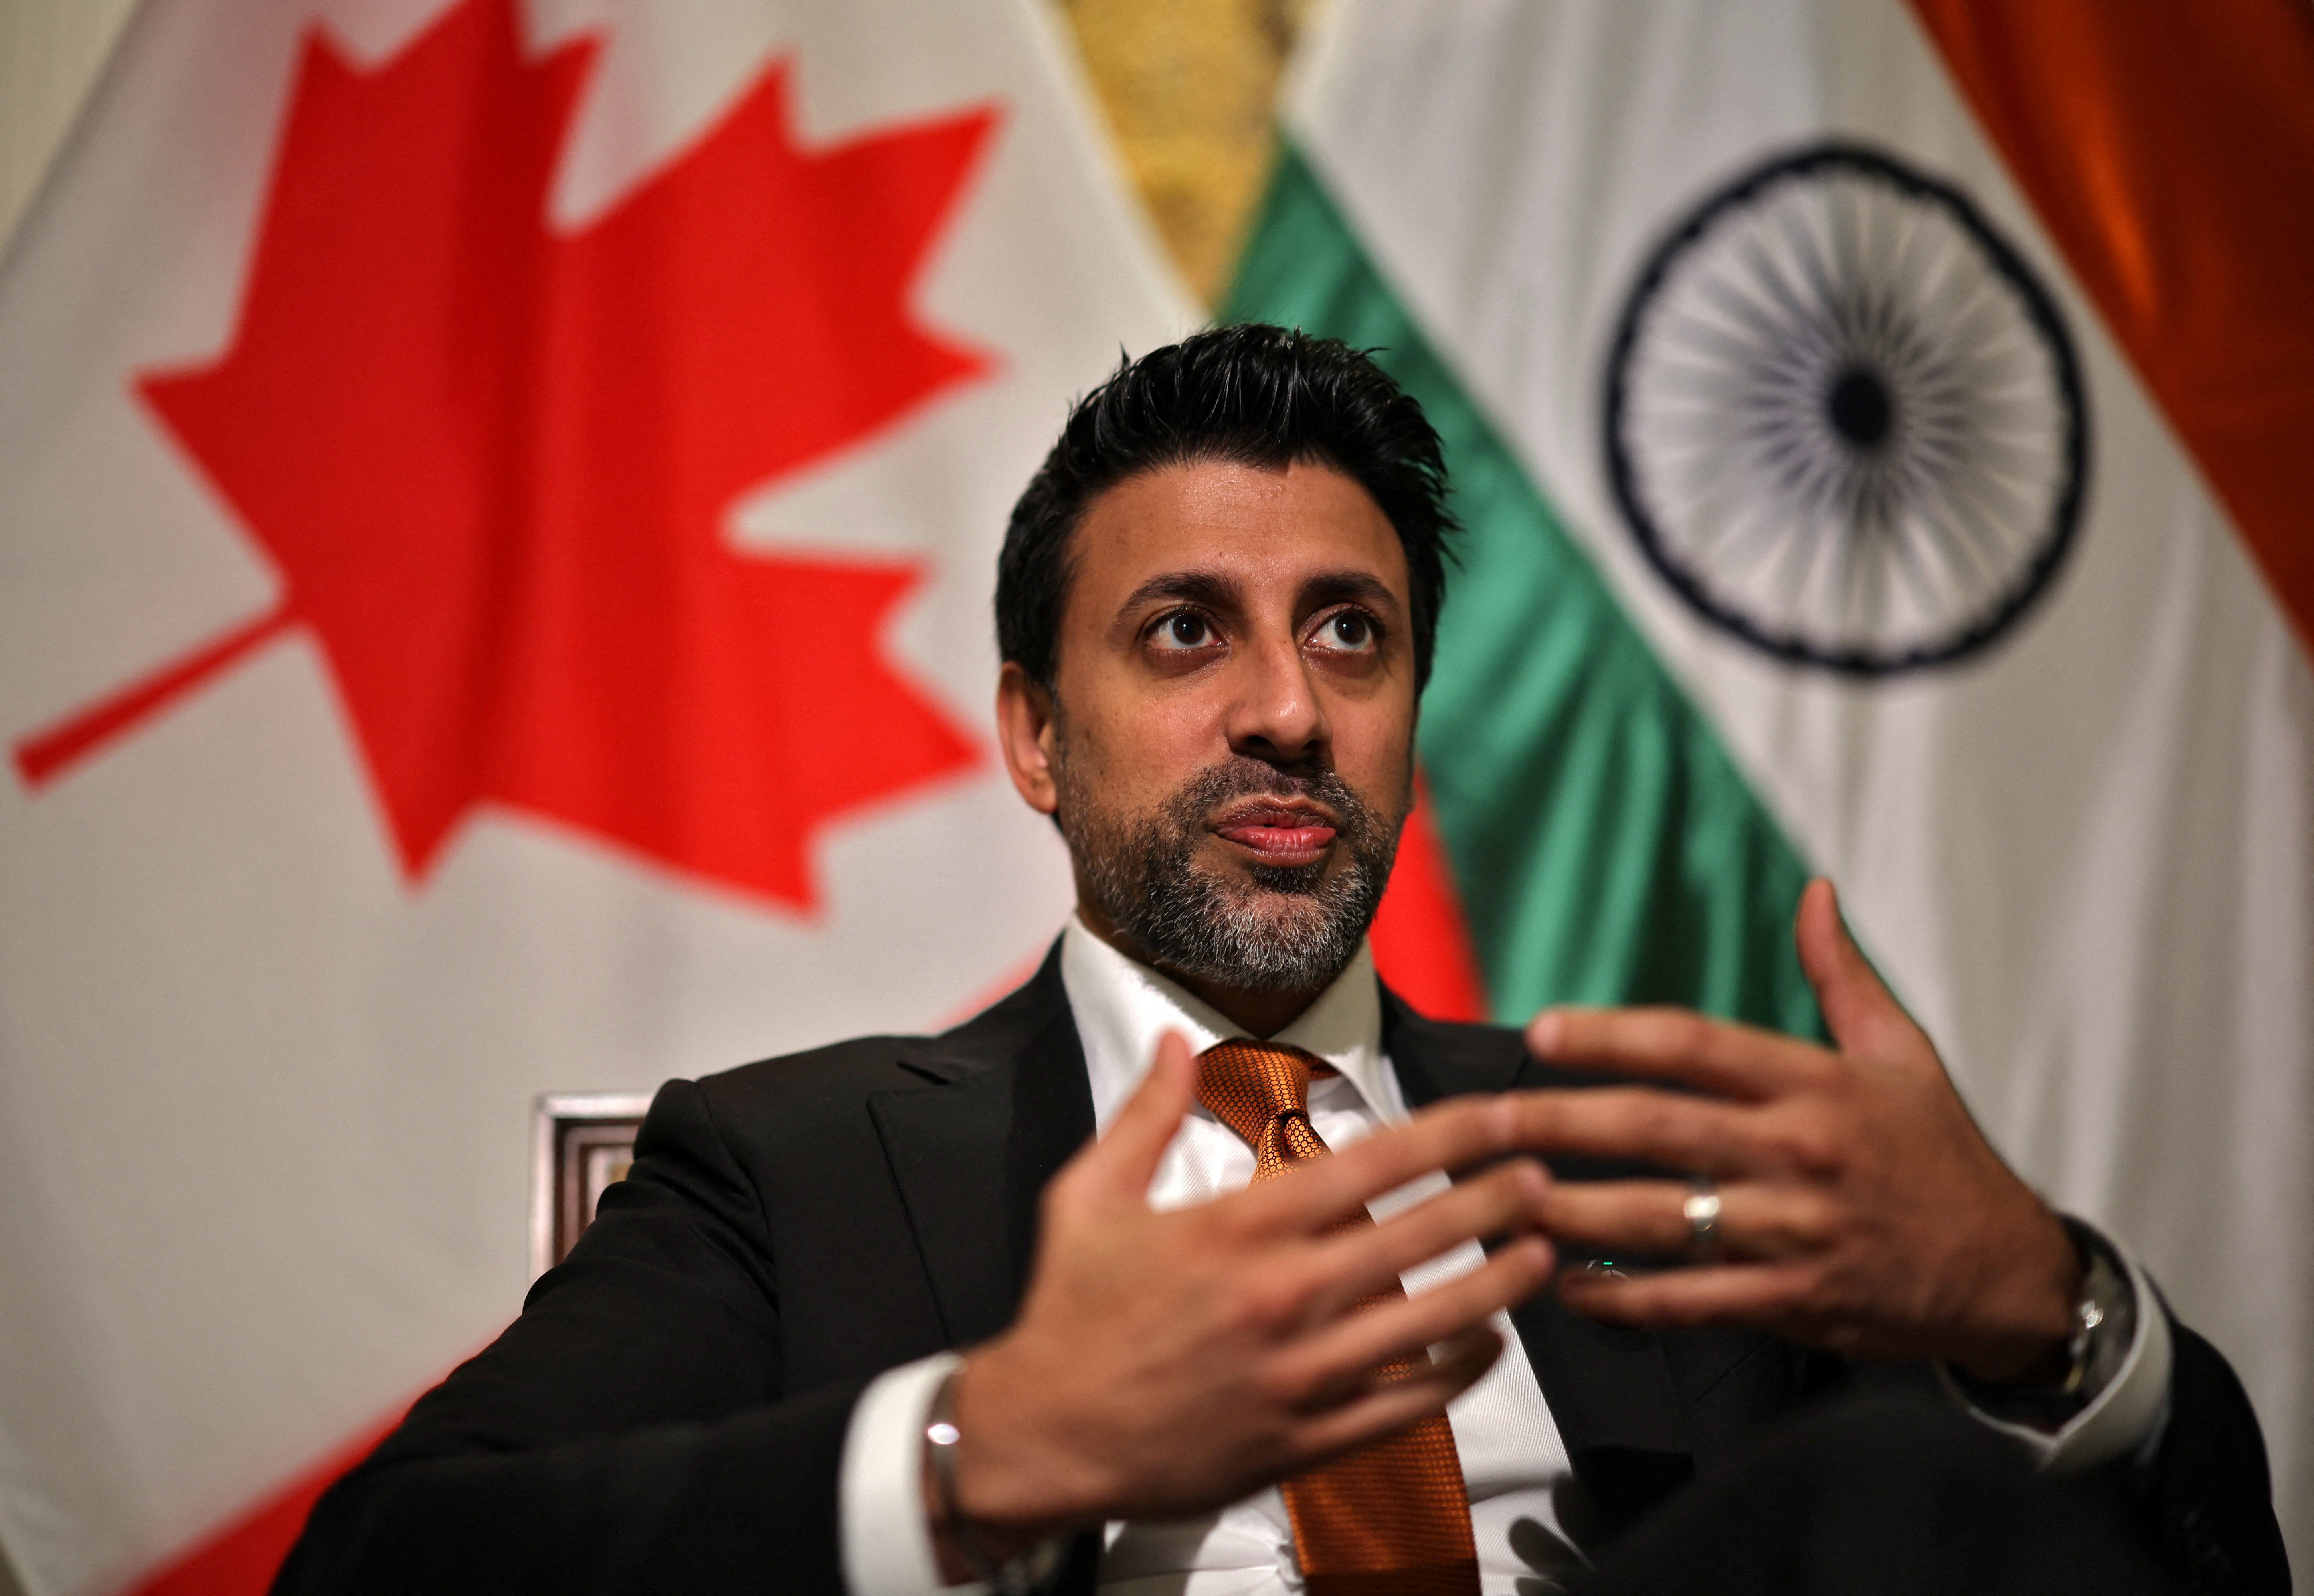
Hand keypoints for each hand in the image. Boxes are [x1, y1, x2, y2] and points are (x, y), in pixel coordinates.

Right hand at [943, 1032, 1555, 1550]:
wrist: (1042, 1436)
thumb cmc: (1066, 1313)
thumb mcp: (1086, 1197)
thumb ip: (1145, 1115)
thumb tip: (1180, 1042)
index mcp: (1238, 1229)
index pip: (1370, 1164)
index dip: (1448, 1133)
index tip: (1500, 1112)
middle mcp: (1281, 1297)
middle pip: (1417, 1235)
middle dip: (1492, 1198)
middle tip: (1546, 1172)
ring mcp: (1299, 1375)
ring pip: (1428, 1322)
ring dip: (1496, 1283)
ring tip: (1544, 1251)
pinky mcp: (1302, 1441)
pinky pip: (1403, 1406)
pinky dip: (1455, 1376)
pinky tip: (1489, 1346)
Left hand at [1516, 879, 2079, 1382]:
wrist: (2009, 1277)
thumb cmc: (1945, 1159)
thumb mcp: (1905, 1055)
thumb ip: (1843, 976)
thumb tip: (1814, 894)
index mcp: (1817, 1085)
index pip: (1694, 1045)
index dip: (1612, 1036)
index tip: (1544, 1031)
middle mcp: (1799, 1154)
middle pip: (1656, 1128)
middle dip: (1559, 1121)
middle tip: (1484, 1118)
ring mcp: (1795, 1232)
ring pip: (1660, 1218)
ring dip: (1572, 1211)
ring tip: (1502, 1196)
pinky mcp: (1794, 1300)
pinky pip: (1691, 1301)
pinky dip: (1624, 1299)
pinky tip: (1569, 1287)